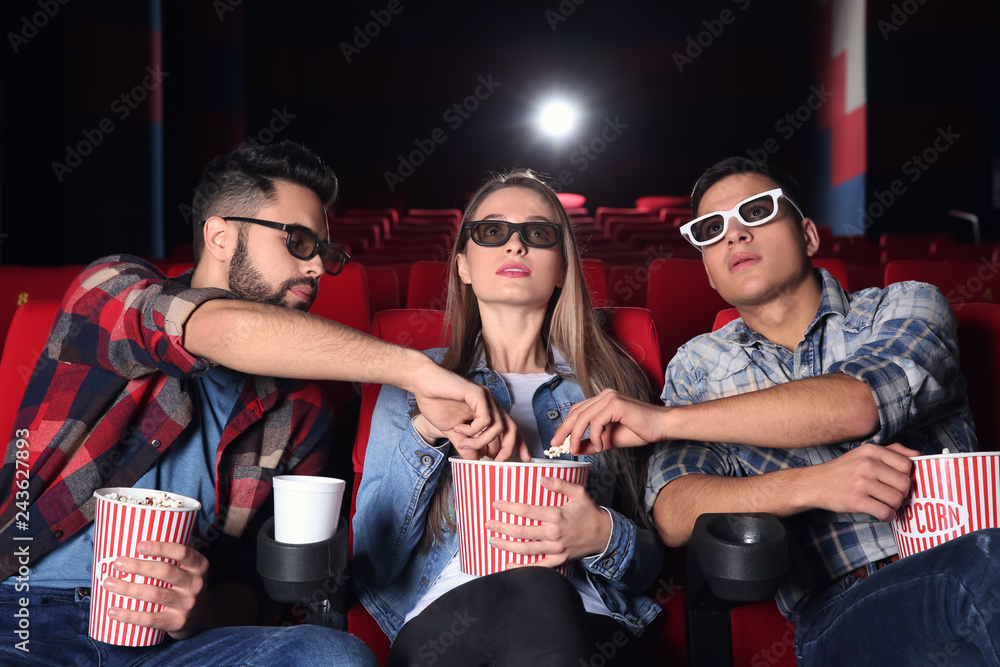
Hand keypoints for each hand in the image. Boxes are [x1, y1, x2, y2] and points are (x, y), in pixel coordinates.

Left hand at [102, 540, 209, 639]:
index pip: (182, 552)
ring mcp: (188, 604)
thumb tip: (131, 542)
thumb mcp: (187, 569)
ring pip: (154, 594)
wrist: (201, 616)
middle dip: (138, 566)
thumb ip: (169, 558)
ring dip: (128, 588)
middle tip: (117, 563)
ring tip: (109, 583)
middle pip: (165, 572)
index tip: (138, 546)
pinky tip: (113, 610)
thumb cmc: (184, 586)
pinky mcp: (177, 622)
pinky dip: (129, 615)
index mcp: (199, 565)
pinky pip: (150, 619)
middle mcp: (196, 583)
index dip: (161, 548)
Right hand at [414, 397, 529, 461]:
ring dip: (482, 442)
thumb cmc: (436, 403)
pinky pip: (485, 419)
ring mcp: (486, 398)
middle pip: (511, 428)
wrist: (423, 384)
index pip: (510, 429)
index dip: (519, 444)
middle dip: (508, 449)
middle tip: (497, 462)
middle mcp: (491, 404)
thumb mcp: (453, 431)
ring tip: (464, 443)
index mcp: (488, 411)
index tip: (525, 460)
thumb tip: (475, 460)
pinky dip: (473, 430)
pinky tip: (459, 428)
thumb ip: (465, 445)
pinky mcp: (478, 393)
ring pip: (498, 427)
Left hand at [485, 477, 610, 566]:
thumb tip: (541, 478)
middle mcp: (554, 533)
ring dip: (507, 546)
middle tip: (488, 524)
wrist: (604, 534)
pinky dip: (522, 567)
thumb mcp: (578, 493)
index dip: (509, 507)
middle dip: (502, 527)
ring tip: (492, 540)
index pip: (527, 511)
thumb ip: (560, 484)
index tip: (496, 504)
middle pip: (522, 531)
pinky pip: (538, 566)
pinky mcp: (559, 560)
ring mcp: (556, 549)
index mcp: (557, 515)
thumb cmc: (589, 512)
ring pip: (526, 549)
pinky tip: (508, 564)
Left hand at [551, 388, 666, 454]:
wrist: (661, 427)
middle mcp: (604, 395)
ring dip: (576, 436)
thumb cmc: (639, 430)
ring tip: (575, 450)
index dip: (565, 426)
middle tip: (556, 445)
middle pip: (576, 412)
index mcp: (602, 400)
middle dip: (564, 430)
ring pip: (583, 417)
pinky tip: (599, 446)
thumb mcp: (609, 440)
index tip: (557, 441)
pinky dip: (594, 436)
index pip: (577, 411)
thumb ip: (592, 443)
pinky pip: (596, 421)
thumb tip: (575, 449)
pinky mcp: (616, 404)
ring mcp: (610, 397)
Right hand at [806, 442, 916, 520]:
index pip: (907, 465)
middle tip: (892, 495)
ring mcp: (861, 482)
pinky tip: (883, 513)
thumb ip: (892, 451)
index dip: (906, 476)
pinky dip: (888, 516)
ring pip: (897, 499)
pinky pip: (885, 512)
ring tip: (885, 503)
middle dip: (902, 493)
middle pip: (905, 483)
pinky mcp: (856, 500)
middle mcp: (867, 464)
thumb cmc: (843, 470)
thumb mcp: (864, 453)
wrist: (815, 483)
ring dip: (894, 506)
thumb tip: (918, 455)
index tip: (897, 482)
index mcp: (872, 451)